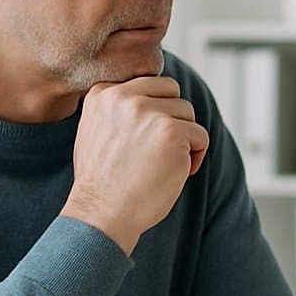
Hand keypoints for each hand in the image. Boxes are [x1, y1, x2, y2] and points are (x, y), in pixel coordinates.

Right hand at [61, 77, 208, 254]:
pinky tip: (177, 172)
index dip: (155, 109)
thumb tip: (151, 98)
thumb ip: (117, 109)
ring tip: (165, 163)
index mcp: (102, 94)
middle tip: (162, 147)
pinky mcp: (171, 132)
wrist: (102, 213)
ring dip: (184, 138)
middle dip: (173, 117)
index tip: (146, 137)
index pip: (147, 83)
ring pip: (187, 112)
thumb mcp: (95, 130)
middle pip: (171, 90)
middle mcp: (124, 97)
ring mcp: (148, 113)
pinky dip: (195, 156)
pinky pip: (201, 135)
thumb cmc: (102, 181)